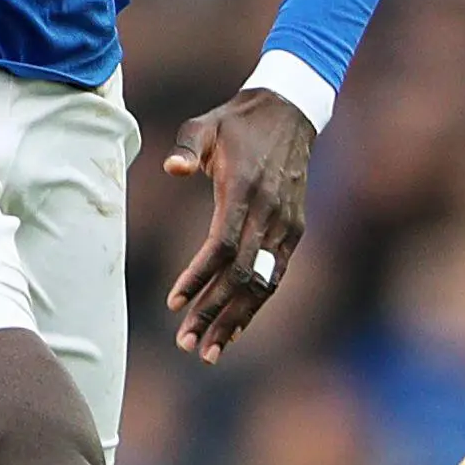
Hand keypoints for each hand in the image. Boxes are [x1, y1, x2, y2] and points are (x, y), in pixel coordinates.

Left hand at [162, 88, 315, 362]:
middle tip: (186, 344)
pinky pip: (274, 276)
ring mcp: (286, 225)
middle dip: (214, 313)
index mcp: (245, 190)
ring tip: (208, 352)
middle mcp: (269, 213)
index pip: (222, 246)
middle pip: (241, 275)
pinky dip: (255, 305)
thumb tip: (171, 169)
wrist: (291, 113)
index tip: (174, 303)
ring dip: (235, 320)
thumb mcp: (205, 125)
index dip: (199, 277)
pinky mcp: (294, 231)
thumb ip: (186, 147)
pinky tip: (234, 330)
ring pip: (262, 284)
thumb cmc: (236, 122)